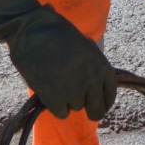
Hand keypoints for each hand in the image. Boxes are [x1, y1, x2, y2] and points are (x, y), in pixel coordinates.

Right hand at [0, 0, 115, 119]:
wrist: (34, 31)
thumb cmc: (58, 35)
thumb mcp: (86, 48)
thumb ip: (93, 69)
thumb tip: (94, 89)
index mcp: (102, 67)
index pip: (110, 96)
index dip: (104, 103)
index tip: (98, 105)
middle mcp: (92, 82)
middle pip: (97, 110)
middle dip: (91, 110)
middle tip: (81, 105)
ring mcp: (74, 92)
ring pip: (76, 107)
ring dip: (68, 100)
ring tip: (57, 81)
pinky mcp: (56, 99)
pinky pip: (61, 113)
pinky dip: (56, 105)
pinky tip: (50, 90)